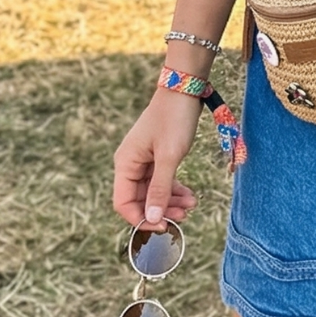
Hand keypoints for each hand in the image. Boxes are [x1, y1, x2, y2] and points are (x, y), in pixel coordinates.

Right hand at [113, 89, 200, 228]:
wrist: (185, 90)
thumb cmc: (174, 119)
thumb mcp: (169, 157)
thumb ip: (160, 189)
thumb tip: (152, 219)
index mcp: (125, 164)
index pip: (124, 203)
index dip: (141, 219)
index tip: (163, 226)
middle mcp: (130, 164)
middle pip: (139, 200)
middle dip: (161, 210)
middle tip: (184, 216)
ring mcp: (143, 161)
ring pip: (153, 192)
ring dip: (171, 202)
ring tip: (192, 205)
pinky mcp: (157, 157)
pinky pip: (162, 181)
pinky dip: (174, 189)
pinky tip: (190, 195)